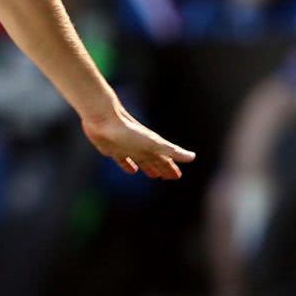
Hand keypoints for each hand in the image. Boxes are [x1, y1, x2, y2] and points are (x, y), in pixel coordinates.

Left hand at [80, 109, 194, 179]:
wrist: (102, 118)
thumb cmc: (128, 131)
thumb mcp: (152, 143)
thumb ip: (171, 151)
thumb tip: (193, 157)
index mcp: (151, 146)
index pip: (165, 159)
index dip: (171, 168)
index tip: (178, 176)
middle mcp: (140, 147)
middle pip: (155, 160)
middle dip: (163, 168)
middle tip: (171, 177)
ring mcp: (126, 147)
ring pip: (141, 160)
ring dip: (148, 167)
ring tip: (154, 175)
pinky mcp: (112, 149)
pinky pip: (123, 160)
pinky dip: (129, 165)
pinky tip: (132, 170)